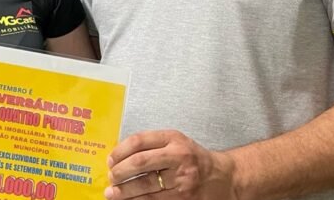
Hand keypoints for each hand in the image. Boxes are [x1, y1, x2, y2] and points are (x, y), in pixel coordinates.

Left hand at [104, 130, 237, 198]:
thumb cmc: (192, 158)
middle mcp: (179, 157)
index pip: (139, 141)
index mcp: (173, 139)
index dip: (119, 151)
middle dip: (120, 171)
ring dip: (125, 191)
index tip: (110, 160)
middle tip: (110, 177)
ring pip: (146, 186)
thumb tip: (118, 156)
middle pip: (140, 162)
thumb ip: (150, 145)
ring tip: (112, 193)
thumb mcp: (175, 142)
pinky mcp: (183, 198)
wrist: (223, 177)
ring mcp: (182, 180)